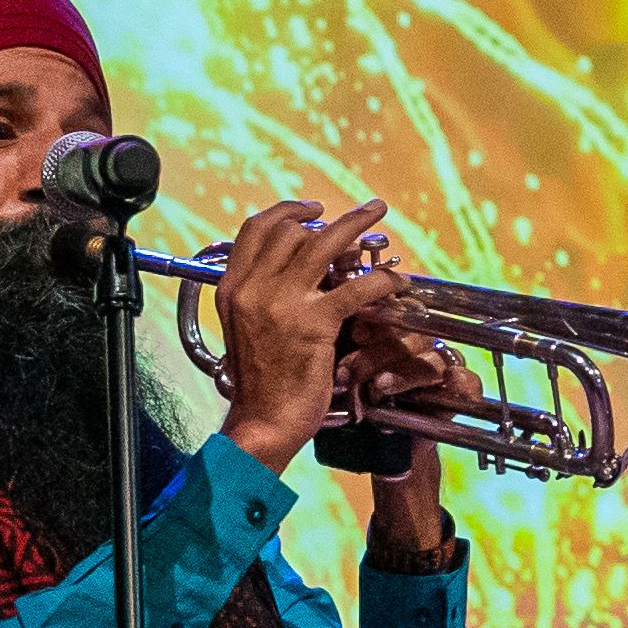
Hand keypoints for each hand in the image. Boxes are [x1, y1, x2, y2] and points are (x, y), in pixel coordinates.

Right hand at [201, 192, 399, 468]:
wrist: (263, 420)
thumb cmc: (261, 382)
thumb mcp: (246, 328)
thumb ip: (260, 295)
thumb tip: (292, 269)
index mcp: (232, 287)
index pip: (255, 230)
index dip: (287, 211)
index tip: (312, 208)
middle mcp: (252, 288)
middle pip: (292, 231)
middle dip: (330, 217)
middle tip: (360, 213)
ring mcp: (281, 303)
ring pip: (323, 245)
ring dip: (357, 224)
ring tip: (379, 214)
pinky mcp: (313, 323)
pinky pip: (354, 287)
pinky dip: (380, 279)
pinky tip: (395, 282)